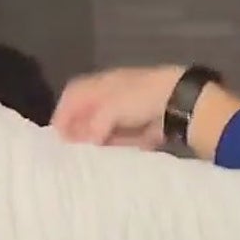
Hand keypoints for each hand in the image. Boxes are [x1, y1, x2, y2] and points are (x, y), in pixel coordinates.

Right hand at [52, 65, 185, 147]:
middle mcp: (112, 95)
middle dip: (78, 130)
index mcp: (101, 83)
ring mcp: (128, 111)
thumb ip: (94, 125)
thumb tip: (88, 141)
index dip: (63, 114)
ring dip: (96, 140)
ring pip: (103, 127)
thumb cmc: (141, 98)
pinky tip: (110, 155)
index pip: (74, 95)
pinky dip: (114, 145)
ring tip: (89, 156)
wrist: (180, 102)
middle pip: (87, 113)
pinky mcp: (142, 127)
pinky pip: (121, 138)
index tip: (59, 136)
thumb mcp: (110, 108)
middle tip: (72, 149)